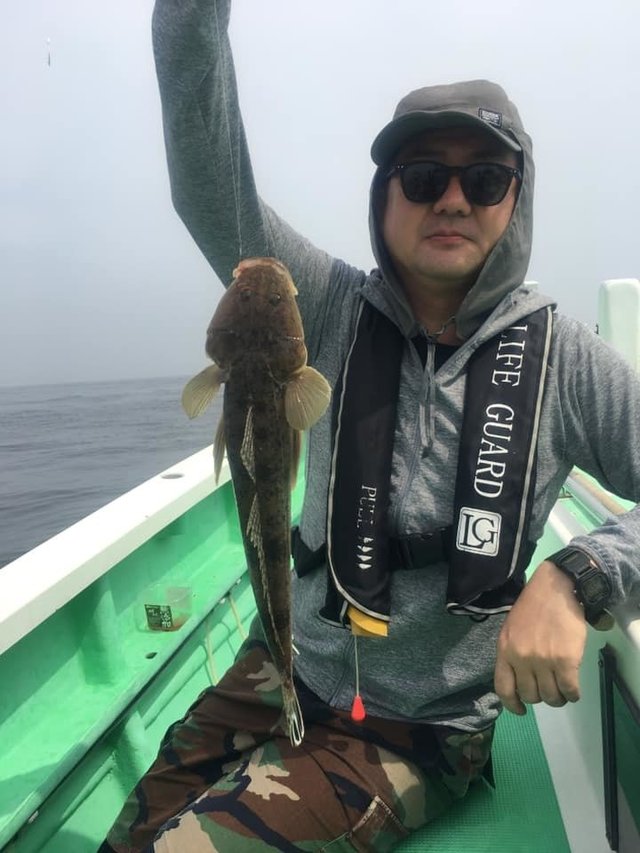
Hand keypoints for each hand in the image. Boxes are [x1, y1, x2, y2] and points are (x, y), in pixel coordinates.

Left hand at [494, 560, 587, 714]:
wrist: (555, 588)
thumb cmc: (533, 607)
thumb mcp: (511, 629)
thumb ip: (512, 654)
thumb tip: (519, 680)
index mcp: (505, 650)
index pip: (503, 688)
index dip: (512, 704)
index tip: (521, 710)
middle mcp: (521, 658)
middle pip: (530, 696)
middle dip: (540, 697)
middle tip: (549, 689)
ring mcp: (543, 660)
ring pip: (550, 697)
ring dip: (558, 698)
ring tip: (562, 690)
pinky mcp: (565, 660)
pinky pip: (569, 690)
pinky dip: (573, 694)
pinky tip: (574, 689)